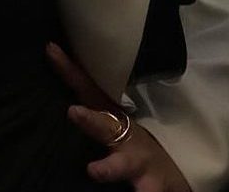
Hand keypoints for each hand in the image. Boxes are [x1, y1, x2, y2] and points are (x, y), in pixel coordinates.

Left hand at [46, 42, 190, 191]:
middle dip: (90, 119)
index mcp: (113, 117)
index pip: (87, 89)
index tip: (50, 50)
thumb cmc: (135, 144)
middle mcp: (126, 136)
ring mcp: (139, 162)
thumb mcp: (114, 122)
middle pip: (105, 124)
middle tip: (73, 112)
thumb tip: (59, 84)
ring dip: (109, 167)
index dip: (69, 71)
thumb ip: (92, 109)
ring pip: (123, 165)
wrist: (177, 172)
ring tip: (95, 171)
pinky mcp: (153, 187)